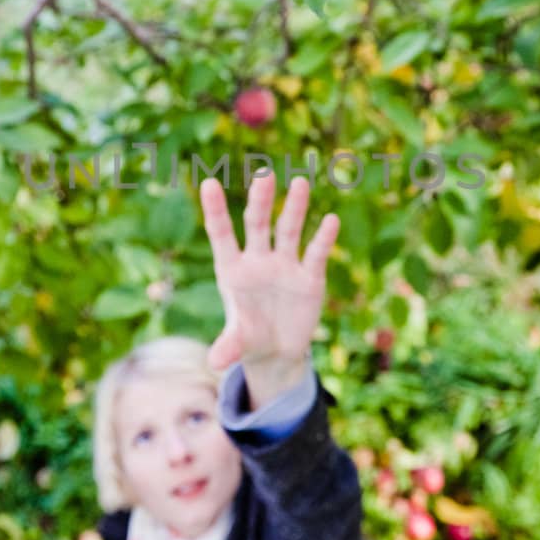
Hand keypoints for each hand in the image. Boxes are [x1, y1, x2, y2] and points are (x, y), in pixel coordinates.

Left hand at [199, 168, 339, 382]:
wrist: (277, 351)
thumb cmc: (249, 338)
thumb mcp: (238, 343)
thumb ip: (228, 346)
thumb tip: (215, 363)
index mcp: (232, 269)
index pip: (222, 234)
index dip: (215, 210)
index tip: (208, 183)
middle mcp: (258, 260)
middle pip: (258, 225)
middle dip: (261, 202)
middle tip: (265, 176)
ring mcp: (285, 266)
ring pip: (288, 231)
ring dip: (295, 208)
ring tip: (300, 183)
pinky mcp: (309, 277)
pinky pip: (315, 254)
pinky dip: (323, 238)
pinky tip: (331, 220)